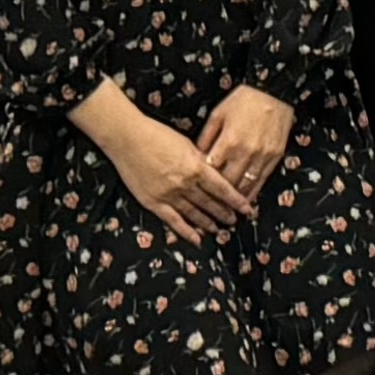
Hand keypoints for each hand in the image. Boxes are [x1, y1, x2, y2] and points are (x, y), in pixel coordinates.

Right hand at [92, 100, 248, 242]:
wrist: (127, 138)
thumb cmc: (157, 135)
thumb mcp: (187, 144)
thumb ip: (201, 160)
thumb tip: (214, 172)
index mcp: (196, 167)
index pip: (222, 188)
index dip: (236, 201)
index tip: (247, 209)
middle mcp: (184, 184)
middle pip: (210, 203)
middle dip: (224, 213)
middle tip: (235, 221)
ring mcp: (168, 195)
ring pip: (194, 214)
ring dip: (208, 223)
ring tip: (220, 229)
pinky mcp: (153, 202)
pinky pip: (173, 221)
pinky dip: (186, 231)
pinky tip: (196, 239)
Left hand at [192, 83, 295, 196]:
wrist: (274, 91)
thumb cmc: (243, 100)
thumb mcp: (218, 114)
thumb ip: (206, 137)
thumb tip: (197, 157)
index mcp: (228, 142)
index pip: (211, 172)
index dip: (203, 184)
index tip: (196, 192)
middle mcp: (245, 153)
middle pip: (228, 184)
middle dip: (217, 198)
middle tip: (209, 207)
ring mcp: (262, 156)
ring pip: (246, 186)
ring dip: (235, 200)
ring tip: (226, 211)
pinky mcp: (275, 157)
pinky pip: (262, 180)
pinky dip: (252, 192)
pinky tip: (245, 200)